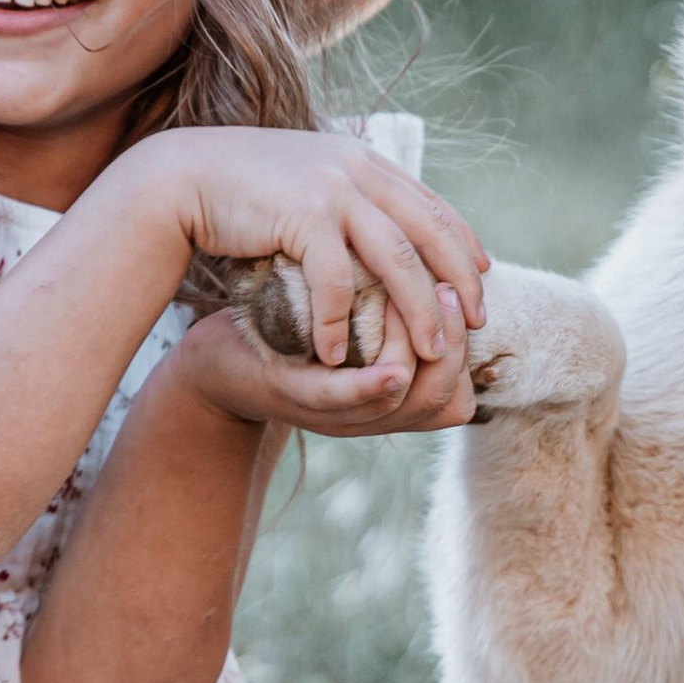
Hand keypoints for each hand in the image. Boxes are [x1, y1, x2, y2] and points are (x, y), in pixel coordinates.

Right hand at [132, 128, 487, 367]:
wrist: (182, 175)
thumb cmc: (242, 189)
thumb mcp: (308, 181)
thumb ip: (347, 197)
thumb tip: (378, 226)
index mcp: (365, 164)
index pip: (432, 205)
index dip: (462, 244)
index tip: (481, 281)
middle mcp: (358, 171)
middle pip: (429, 233)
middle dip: (458, 284)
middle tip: (474, 328)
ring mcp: (332, 190)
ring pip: (396, 258)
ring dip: (418, 311)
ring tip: (429, 355)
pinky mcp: (302, 214)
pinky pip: (335, 279)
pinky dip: (338, 322)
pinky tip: (335, 356)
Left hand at [171, 291, 479, 438]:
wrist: (214, 360)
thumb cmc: (287, 337)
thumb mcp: (352, 325)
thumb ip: (393, 311)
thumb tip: (445, 268)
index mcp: (385, 398)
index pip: (457, 394)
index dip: (469, 349)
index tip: (465, 296)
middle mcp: (365, 413)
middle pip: (442, 400)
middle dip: (454, 347)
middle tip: (450, 292)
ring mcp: (330, 410)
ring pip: (404, 402)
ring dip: (424, 354)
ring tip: (428, 300)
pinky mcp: (290, 396)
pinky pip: (342, 401)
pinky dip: (371, 389)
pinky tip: (392, 371)